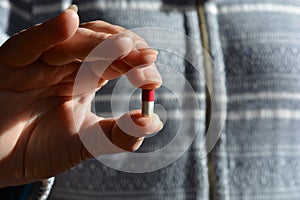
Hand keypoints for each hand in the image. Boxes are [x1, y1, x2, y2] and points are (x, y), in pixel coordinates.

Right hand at [0, 7, 162, 186]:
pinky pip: (30, 44)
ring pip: (71, 41)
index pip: (118, 60)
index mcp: (86, 78)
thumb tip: (151, 121)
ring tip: (124, 45)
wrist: (0, 163)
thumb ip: (118, 135)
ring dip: (99, 41)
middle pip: (100, 43)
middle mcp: (66, 66)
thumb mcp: (87, 143)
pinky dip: (49, 33)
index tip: (152, 78)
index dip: (137, 64)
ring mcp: (40, 63)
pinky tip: (70, 21)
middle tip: (146, 58)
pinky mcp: (10, 65)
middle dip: (126, 49)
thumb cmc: (39, 149)